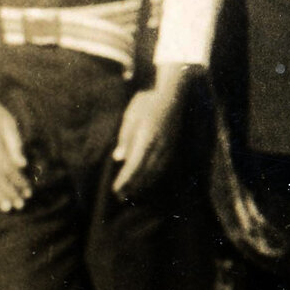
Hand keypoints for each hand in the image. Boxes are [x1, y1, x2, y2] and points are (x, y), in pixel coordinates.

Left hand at [112, 70, 190, 200]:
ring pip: (155, 172)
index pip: (134, 166)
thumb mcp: (130, 116)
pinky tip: (147, 179)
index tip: (116, 190)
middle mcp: (159, 146)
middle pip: (145, 173)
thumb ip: (125, 138)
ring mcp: (168, 147)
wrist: (172, 93)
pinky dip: (154, 176)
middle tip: (121, 197)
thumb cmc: (147, 101)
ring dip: (143, 184)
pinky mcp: (173, 146)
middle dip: (133, 186)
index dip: (125, 181)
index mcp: (146, 138)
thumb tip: (119, 159)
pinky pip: (163, 166)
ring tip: (132, 192)